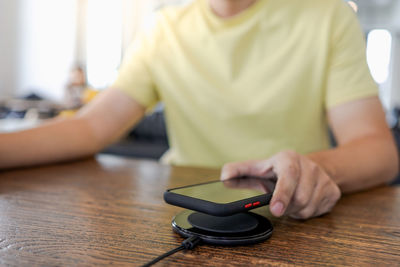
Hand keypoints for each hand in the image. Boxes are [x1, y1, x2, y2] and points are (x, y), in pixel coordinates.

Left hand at [221, 150, 340, 218]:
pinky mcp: (333, 190)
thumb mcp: (258, 168)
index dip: (282, 194)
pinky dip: (308, 212)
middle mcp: (309, 165)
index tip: (275, 210)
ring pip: (308, 206)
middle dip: (287, 206)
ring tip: (290, 201)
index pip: (288, 176)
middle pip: (299, 197)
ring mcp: (324, 178)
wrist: (309, 167)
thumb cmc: (278, 171)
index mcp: (288, 158)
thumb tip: (224, 176)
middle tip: (279, 204)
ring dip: (296, 211)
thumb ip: (238, 171)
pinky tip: (303, 202)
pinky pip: (319, 210)